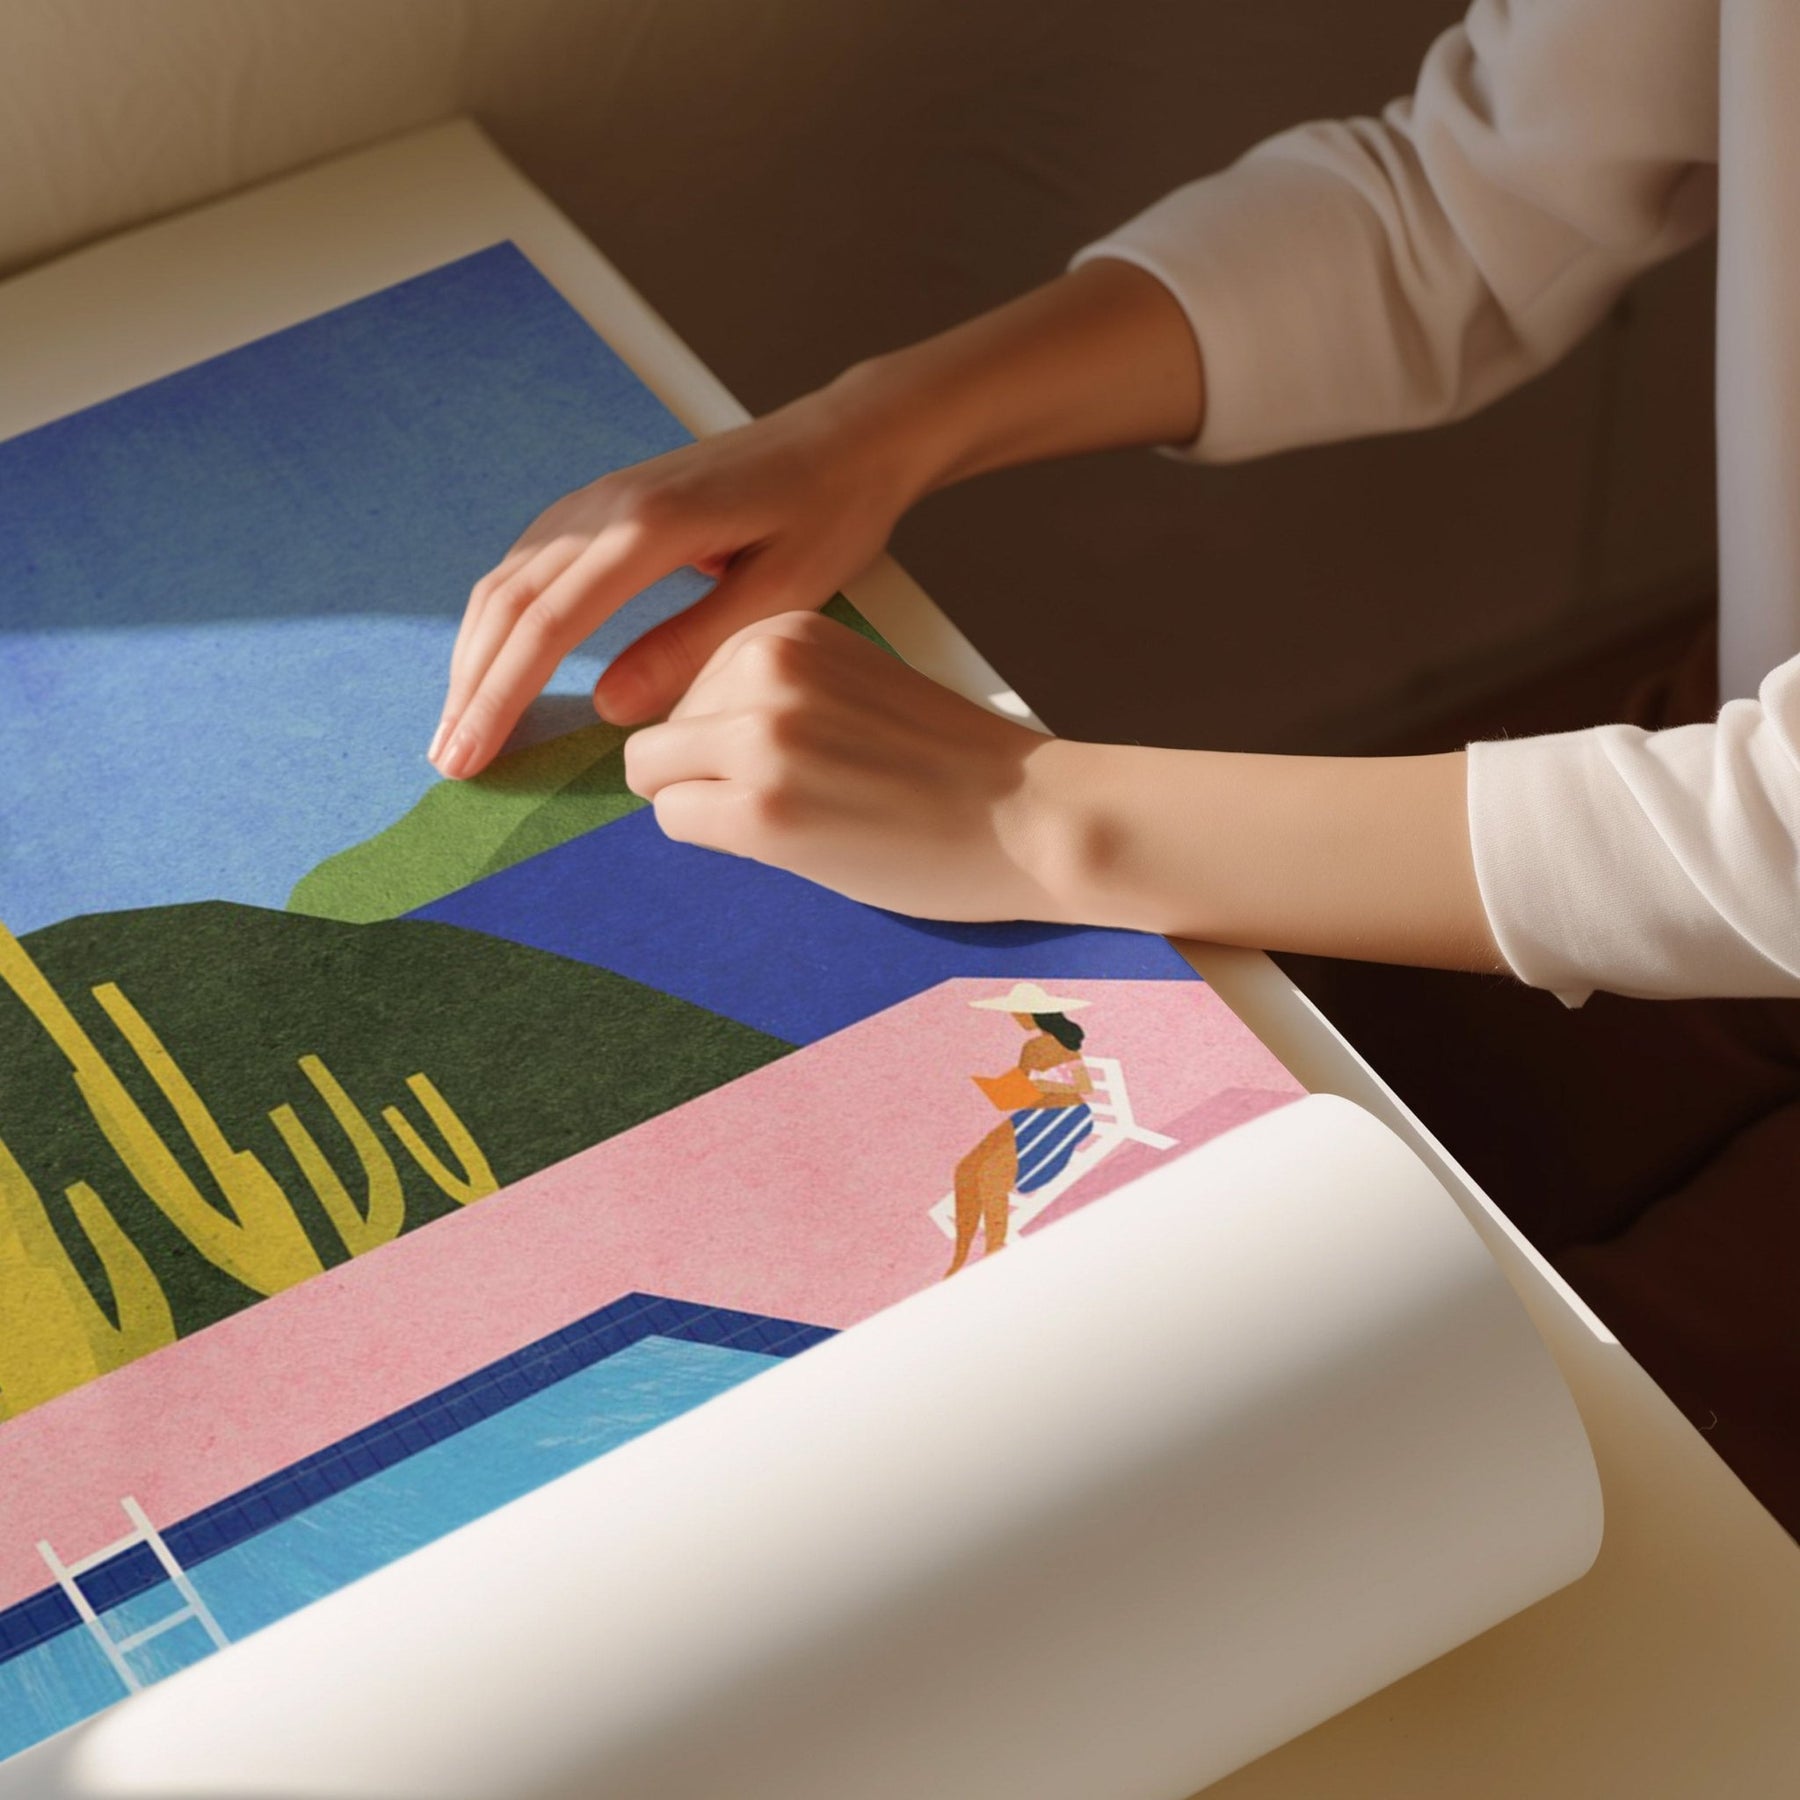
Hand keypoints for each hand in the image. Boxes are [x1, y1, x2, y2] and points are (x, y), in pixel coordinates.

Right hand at [430, 377, 933, 779]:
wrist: (846, 437)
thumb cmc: (830, 513)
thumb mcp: (779, 593)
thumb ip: (691, 647)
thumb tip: (608, 708)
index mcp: (649, 529)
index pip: (548, 625)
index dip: (502, 696)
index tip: (473, 756)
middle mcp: (606, 505)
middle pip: (510, 604)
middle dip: (472, 689)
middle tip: (449, 761)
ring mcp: (599, 498)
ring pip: (508, 580)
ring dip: (475, 654)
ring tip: (458, 724)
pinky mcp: (605, 502)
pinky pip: (529, 562)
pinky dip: (499, 618)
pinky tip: (492, 659)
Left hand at [621, 611, 1076, 921]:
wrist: (1032, 817)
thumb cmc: (950, 766)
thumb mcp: (850, 687)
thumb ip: (771, 691)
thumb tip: (677, 737)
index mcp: (788, 629)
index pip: (690, 682)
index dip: (728, 737)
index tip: (800, 757)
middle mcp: (765, 667)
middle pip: (663, 728)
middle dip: (707, 771)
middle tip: (799, 797)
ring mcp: (760, 737)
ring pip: (656, 775)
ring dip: (710, 805)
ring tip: (799, 815)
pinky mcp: (762, 810)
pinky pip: (675, 820)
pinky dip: (718, 839)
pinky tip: (793, 840)